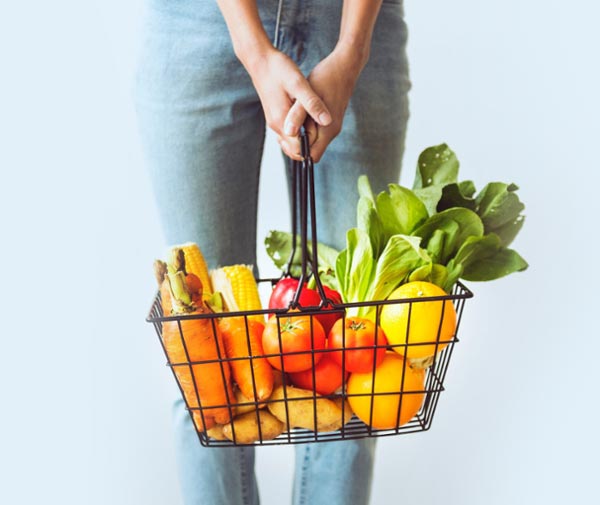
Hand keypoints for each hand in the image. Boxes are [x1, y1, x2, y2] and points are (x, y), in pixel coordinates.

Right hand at [243, 48, 331, 154]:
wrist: (260, 60)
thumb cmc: (279, 70)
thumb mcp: (299, 84)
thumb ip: (312, 104)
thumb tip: (327, 121)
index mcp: (282, 122)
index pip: (298, 150)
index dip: (312, 147)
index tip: (324, 135)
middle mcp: (276, 126)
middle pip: (293, 149)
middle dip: (309, 145)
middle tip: (323, 129)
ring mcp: (274, 121)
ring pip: (291, 141)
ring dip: (304, 138)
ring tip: (317, 123)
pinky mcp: (275, 116)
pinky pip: (288, 132)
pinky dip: (299, 130)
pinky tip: (308, 118)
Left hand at [280, 44, 365, 162]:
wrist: (345, 66)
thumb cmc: (326, 78)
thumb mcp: (308, 94)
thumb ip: (298, 115)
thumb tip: (288, 132)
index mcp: (328, 130)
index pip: (311, 156)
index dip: (296, 151)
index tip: (284, 136)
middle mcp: (331, 132)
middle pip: (310, 151)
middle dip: (296, 143)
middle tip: (284, 126)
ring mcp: (331, 126)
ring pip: (311, 140)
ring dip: (299, 134)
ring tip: (289, 119)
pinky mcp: (328, 120)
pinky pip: (313, 131)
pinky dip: (303, 126)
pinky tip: (296, 113)